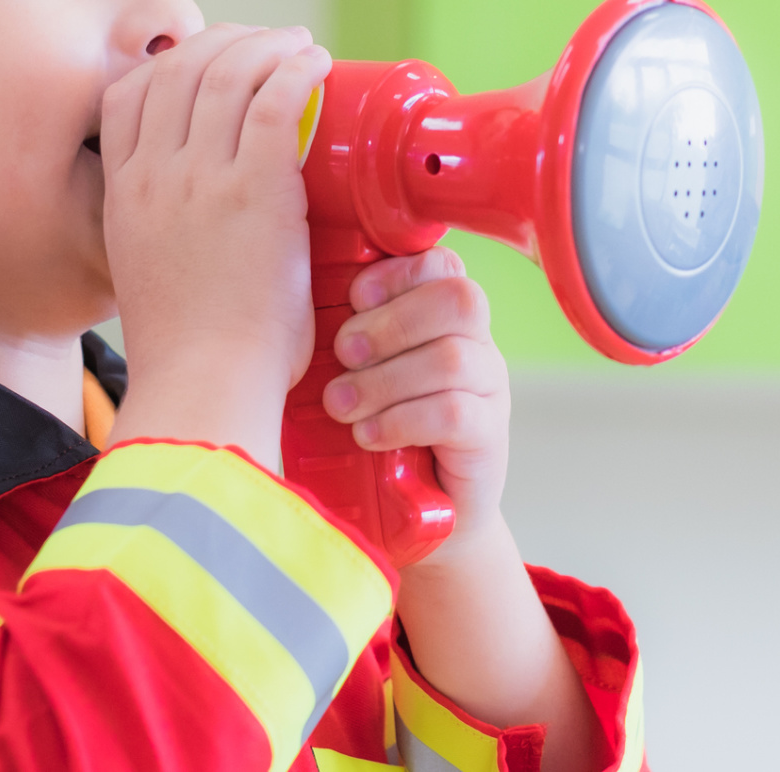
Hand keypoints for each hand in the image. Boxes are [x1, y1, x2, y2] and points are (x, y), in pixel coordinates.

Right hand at [101, 24, 331, 465]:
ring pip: (228, 72)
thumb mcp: (148, 274)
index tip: (210, 60)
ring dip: (269, 45)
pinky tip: (317, 64)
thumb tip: (204, 217)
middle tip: (266, 44)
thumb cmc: (192, 352)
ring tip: (300, 45)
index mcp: (122, 195)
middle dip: (225, 41)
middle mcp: (153, 175)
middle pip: (178, 68)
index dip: (172, 61)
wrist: (204, 386)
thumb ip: (165, 232)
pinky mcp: (254, 189)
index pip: (128, 93)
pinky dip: (296, 69)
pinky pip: (274, 99)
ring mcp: (200, 178)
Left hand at [323, 247, 510, 561]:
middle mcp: (476, 343)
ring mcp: (489, 388)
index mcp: (443, 315)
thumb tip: (289, 300)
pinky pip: (457, 413)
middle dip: (391, 323)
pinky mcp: (489, 436)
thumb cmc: (372, 428)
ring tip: (342, 404)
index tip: (353, 296)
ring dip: (386, 379)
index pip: (440, 265)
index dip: (396, 273)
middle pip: (458, 300)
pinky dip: (403, 420)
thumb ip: (345, 334)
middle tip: (342, 354)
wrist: (409, 515)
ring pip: (453, 358)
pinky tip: (369, 435)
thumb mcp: (355, 372)